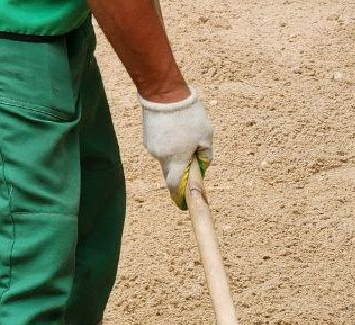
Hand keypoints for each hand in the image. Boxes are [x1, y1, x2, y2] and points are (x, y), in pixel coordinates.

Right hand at [140, 90, 213, 207]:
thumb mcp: (206, 136)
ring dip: (176, 155)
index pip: (175, 185)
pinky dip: (169, 145)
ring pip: (166, 159)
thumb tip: (202, 167)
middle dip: (180, 173)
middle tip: (192, 162)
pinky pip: (161, 148)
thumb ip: (206, 156)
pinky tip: (176, 130)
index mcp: (176, 159)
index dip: (179, 195)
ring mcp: (152, 147)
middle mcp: (161, 156)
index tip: (183, 202)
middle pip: (170, 173)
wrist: (164, 92)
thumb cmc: (189, 114)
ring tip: (185, 135)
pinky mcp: (148, 137)